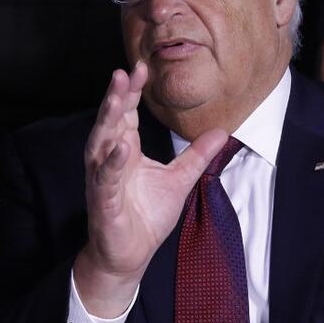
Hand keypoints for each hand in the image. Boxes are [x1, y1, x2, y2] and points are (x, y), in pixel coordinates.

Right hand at [73, 62, 227, 317]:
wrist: (129, 255)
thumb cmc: (145, 217)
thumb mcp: (179, 181)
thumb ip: (196, 156)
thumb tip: (221, 131)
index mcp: (125, 151)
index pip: (127, 114)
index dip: (132, 92)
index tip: (141, 66)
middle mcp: (109, 160)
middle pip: (111, 121)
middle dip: (117, 96)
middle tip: (126, 71)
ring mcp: (104, 179)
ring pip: (101, 143)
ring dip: (108, 120)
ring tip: (118, 97)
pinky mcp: (103, 202)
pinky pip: (107, 179)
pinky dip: (113, 163)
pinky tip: (121, 146)